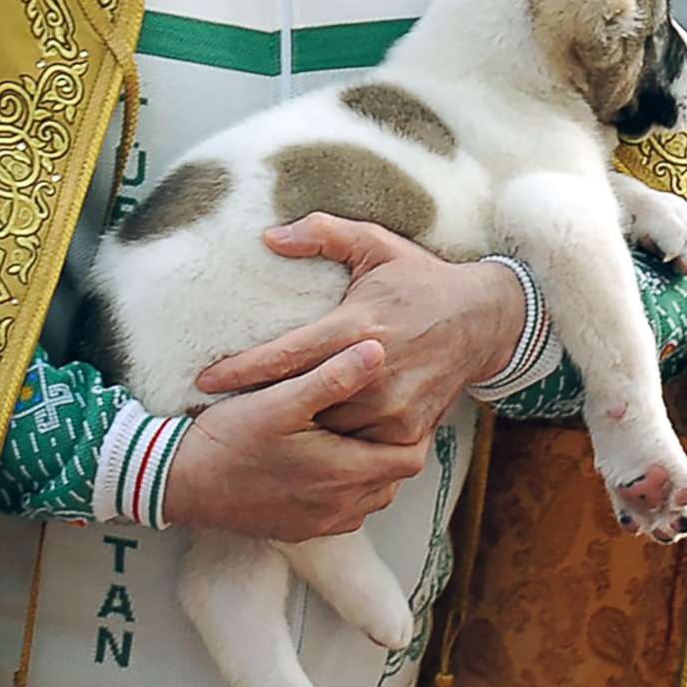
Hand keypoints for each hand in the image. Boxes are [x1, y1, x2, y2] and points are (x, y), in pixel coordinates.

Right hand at [161, 339, 433, 542]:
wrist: (183, 483)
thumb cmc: (230, 438)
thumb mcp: (281, 399)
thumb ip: (333, 377)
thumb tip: (378, 349)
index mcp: (343, 473)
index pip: (410, 457)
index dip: (414, 429)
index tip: (401, 401)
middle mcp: (341, 507)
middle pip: (395, 479)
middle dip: (394, 447)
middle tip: (381, 413)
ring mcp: (322, 524)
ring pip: (372, 497)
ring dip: (371, 468)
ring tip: (353, 433)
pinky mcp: (302, 531)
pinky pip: (346, 513)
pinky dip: (348, 488)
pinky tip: (325, 461)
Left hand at [195, 213, 525, 445]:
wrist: (482, 319)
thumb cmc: (418, 280)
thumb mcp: (375, 244)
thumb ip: (323, 234)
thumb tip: (270, 237)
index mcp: (357, 325)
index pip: (288, 354)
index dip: (242, 369)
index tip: (204, 380)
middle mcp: (373, 371)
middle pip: (301, 400)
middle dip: (259, 407)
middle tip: (213, 417)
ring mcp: (393, 408)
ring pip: (327, 431)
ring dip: (294, 432)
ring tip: (249, 435)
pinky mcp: (409, 432)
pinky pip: (357, 449)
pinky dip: (332, 448)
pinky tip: (301, 452)